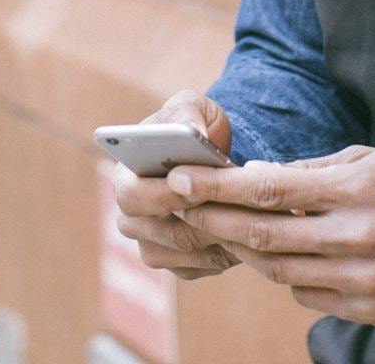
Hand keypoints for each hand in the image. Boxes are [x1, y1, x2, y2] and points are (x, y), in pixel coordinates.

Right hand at [109, 90, 241, 279]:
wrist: (216, 157)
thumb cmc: (197, 127)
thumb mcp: (194, 108)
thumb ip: (188, 112)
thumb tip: (191, 131)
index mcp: (124, 177)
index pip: (131, 196)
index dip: (162, 195)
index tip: (197, 186)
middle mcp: (131, 216)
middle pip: (157, 231)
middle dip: (199, 218)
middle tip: (234, 206)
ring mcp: (152, 244)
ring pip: (184, 250)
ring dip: (217, 234)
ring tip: (249, 217)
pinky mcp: (178, 264)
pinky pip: (201, 266)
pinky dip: (226, 250)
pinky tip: (248, 232)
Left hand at [166, 145, 374, 324]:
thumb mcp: (369, 158)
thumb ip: (312, 171)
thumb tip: (255, 176)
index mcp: (356, 190)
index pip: (271, 189)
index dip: (219, 186)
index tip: (182, 178)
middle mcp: (357, 238)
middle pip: (265, 235)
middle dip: (215, 220)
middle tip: (182, 207)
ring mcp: (363, 280)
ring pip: (279, 271)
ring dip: (244, 250)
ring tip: (221, 230)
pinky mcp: (369, 309)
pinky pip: (306, 296)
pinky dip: (285, 275)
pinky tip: (278, 256)